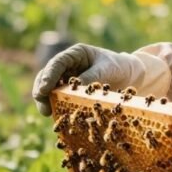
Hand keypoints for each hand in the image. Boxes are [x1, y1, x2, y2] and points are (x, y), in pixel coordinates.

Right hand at [31, 44, 168, 115]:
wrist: (129, 76)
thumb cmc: (118, 66)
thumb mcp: (108, 69)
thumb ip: (92, 77)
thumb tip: (75, 90)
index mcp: (75, 54)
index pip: (57, 63)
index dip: (48, 76)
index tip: (43, 90)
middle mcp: (67, 66)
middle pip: (47, 76)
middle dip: (42, 90)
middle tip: (43, 106)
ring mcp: (67, 80)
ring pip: (50, 90)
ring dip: (47, 101)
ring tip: (48, 113)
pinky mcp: (70, 94)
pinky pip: (60, 100)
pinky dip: (57, 108)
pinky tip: (59, 117)